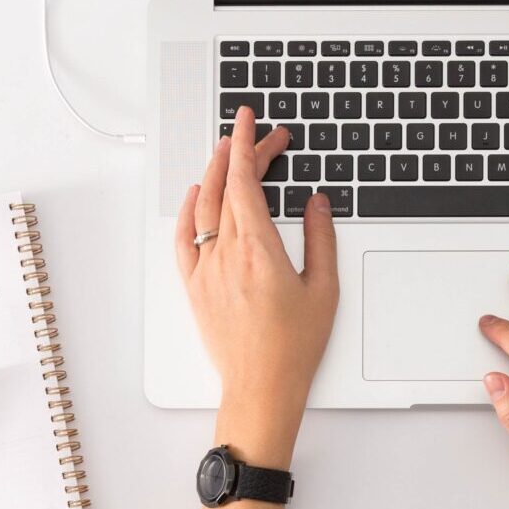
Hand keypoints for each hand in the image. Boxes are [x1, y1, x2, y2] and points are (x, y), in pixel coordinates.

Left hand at [175, 106, 338, 422]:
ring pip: (203, 207)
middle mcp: (227, 254)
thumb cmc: (293, 347)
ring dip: (214, 174)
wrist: (261, 386)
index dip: (248, 145)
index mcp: (259, 249)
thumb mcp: (324, 289)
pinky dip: (188, 211)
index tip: (251, 122)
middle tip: (256, 135)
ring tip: (226, 152)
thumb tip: (317, 204)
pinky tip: (196, 195)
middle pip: (226, 187)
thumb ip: (321, 239)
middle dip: (240, 153)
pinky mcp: (195, 287)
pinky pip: (184, 239)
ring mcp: (206, 269)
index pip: (246, 181)